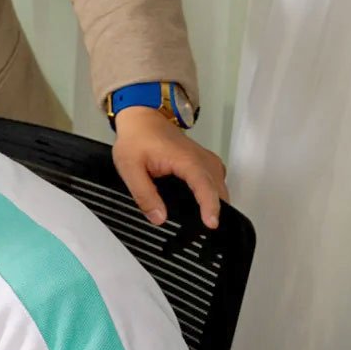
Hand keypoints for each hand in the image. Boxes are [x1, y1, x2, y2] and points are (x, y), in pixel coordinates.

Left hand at [113, 107, 228, 228]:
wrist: (142, 118)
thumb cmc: (136, 137)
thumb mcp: (130, 168)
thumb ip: (144, 194)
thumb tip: (158, 218)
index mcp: (186, 160)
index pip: (205, 186)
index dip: (210, 206)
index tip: (211, 223)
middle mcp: (202, 159)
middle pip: (218, 190)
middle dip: (215, 211)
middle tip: (202, 231)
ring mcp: (206, 160)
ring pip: (220, 188)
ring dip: (216, 204)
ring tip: (202, 223)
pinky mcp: (205, 162)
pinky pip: (216, 182)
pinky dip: (213, 196)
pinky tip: (202, 207)